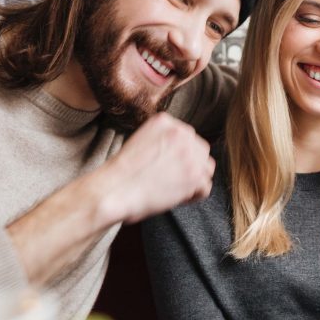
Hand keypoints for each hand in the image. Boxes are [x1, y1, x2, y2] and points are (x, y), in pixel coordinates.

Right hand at [93, 113, 214, 225]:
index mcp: (166, 121)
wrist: (114, 190)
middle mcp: (182, 132)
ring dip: (194, 181)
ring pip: (206, 169)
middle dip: (190, 167)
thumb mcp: (141, 140)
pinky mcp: (195, 175)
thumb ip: (163, 140)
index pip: (187, 138)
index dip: (179, 156)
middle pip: (201, 151)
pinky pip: (205, 188)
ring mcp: (191, 154)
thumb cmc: (121, 173)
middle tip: (170, 181)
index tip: (165, 168)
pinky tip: (176, 198)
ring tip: (174, 190)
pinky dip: (193, 197)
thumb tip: (179, 155)